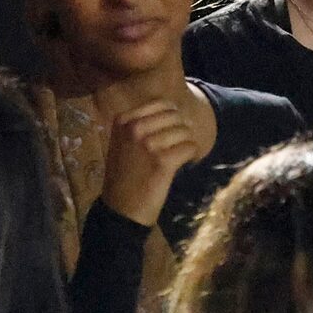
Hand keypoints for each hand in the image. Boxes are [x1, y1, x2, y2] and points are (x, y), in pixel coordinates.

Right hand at [98, 98, 199, 226]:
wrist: (121, 208)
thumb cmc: (124, 175)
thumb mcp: (123, 143)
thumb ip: (140, 124)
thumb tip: (173, 111)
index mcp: (123, 120)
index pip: (161, 104)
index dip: (173, 117)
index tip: (171, 131)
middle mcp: (134, 128)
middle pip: (175, 116)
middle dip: (182, 129)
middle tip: (179, 144)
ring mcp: (148, 144)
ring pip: (185, 131)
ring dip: (187, 143)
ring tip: (180, 155)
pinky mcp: (163, 162)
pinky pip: (190, 148)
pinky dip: (191, 155)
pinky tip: (184, 162)